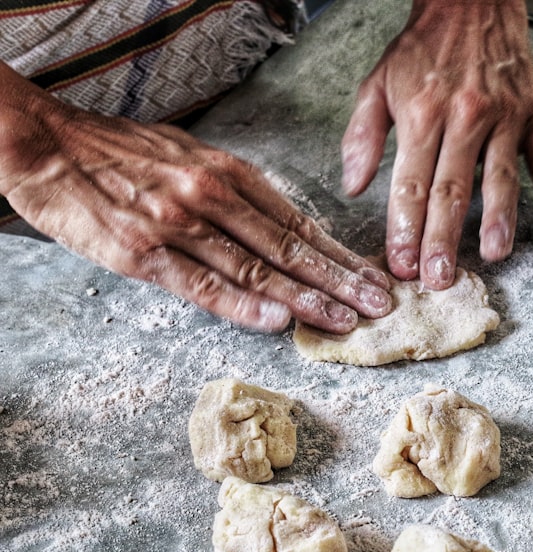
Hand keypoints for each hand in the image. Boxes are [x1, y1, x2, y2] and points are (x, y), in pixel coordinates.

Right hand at [0, 63, 391, 333]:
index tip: (371, 277)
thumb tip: (278, 225)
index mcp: (229, 174)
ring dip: (306, 298)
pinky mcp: (143, 254)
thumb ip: (234, 190)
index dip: (339, 255)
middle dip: (341, 280)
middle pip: (290, 248)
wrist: (47, 144)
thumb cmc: (122, 152)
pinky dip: (243, 306)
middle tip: (379, 306)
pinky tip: (278, 321)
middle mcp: (213, 198)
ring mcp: (179, 227)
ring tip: (345, 320)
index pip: (298, 223)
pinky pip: (202, 285)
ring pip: (256, 269)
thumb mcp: (190, 156)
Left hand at [341, 0, 532, 288]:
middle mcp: (464, 117)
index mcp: (422, 113)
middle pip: (452, 189)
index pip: (412, 183)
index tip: (401, 264)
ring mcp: (504, 117)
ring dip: (497, 219)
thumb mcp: (377, 82)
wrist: (472, 2)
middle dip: (443, 238)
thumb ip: (362, 135)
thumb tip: (353, 186)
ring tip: (493, 255)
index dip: (405, 228)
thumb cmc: (423, 49)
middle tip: (439, 278)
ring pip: (500, 177)